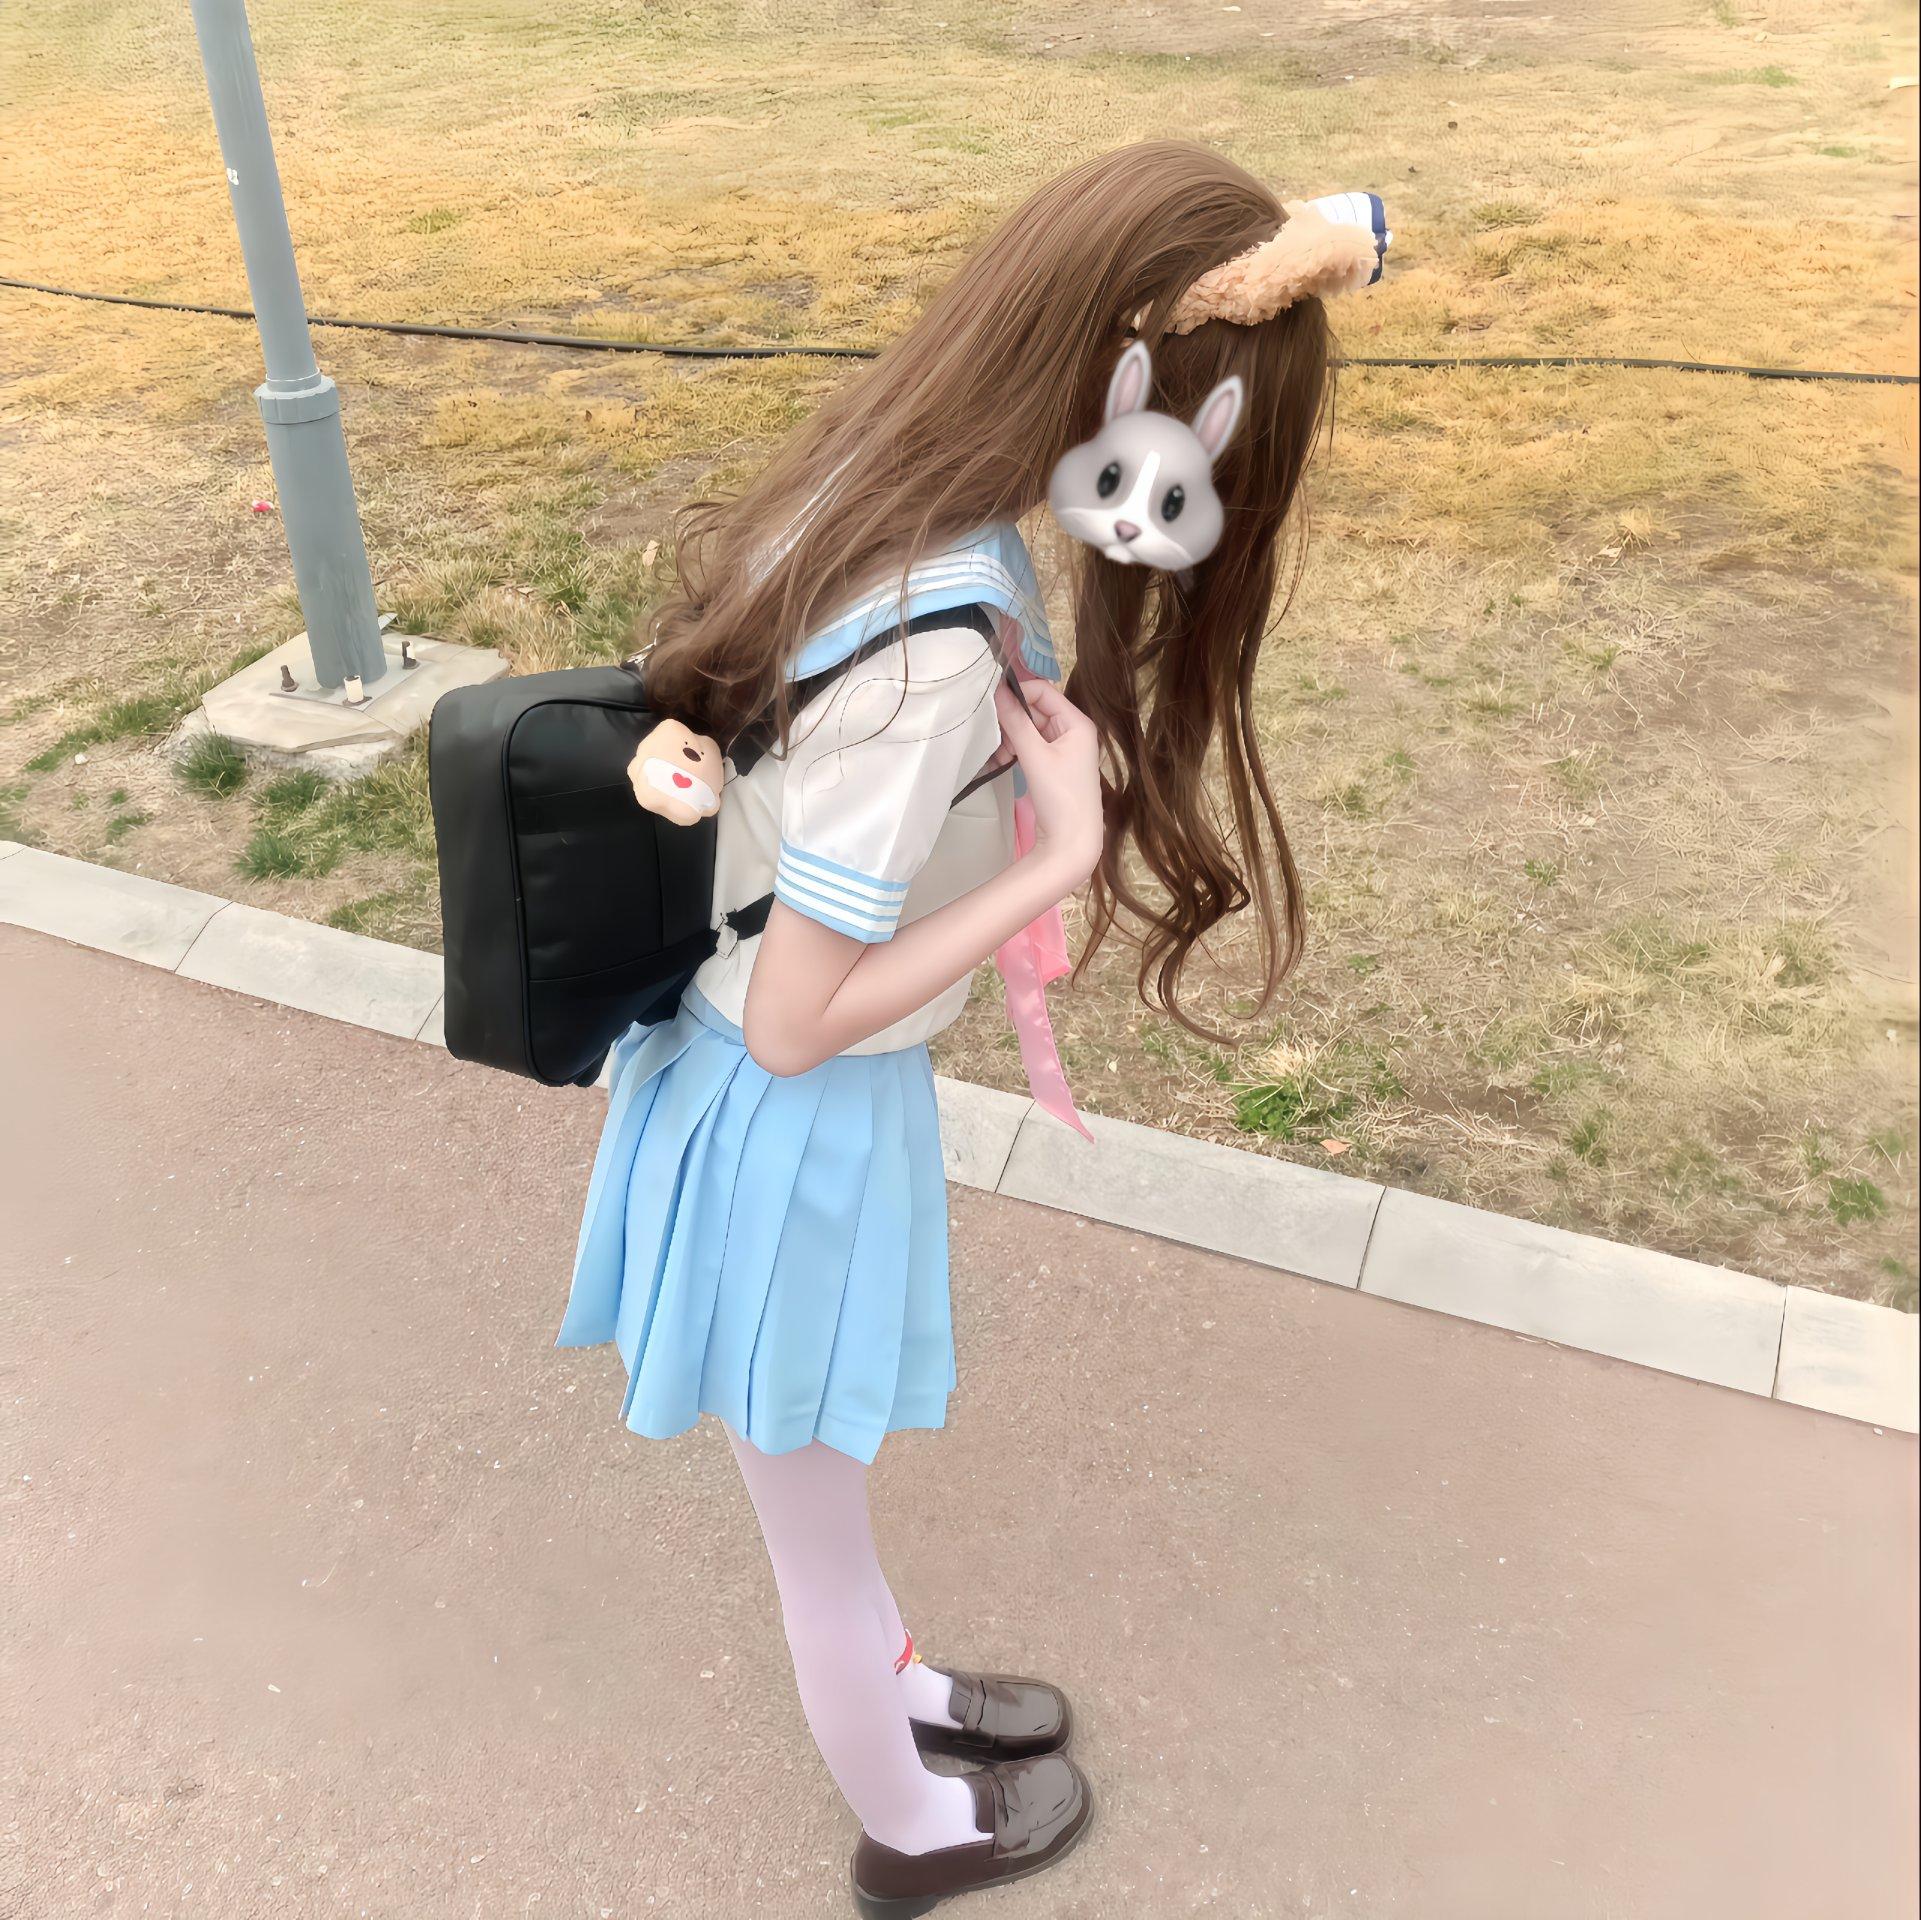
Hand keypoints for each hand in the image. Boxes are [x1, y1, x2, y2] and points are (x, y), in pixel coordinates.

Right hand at [993, 679, 1103, 882]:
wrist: (1071, 842)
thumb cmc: (1060, 797)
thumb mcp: (1036, 756)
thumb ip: (1016, 722)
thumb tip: (996, 690)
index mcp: (1077, 722)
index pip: (1042, 691)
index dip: (1017, 693)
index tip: (991, 705)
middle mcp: (1072, 730)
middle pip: (1034, 710)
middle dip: (1011, 721)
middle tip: (994, 737)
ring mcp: (1062, 748)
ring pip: (1028, 729)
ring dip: (1010, 738)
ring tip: (999, 756)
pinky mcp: (1052, 764)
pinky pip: (1029, 746)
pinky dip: (1014, 751)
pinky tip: (1001, 763)